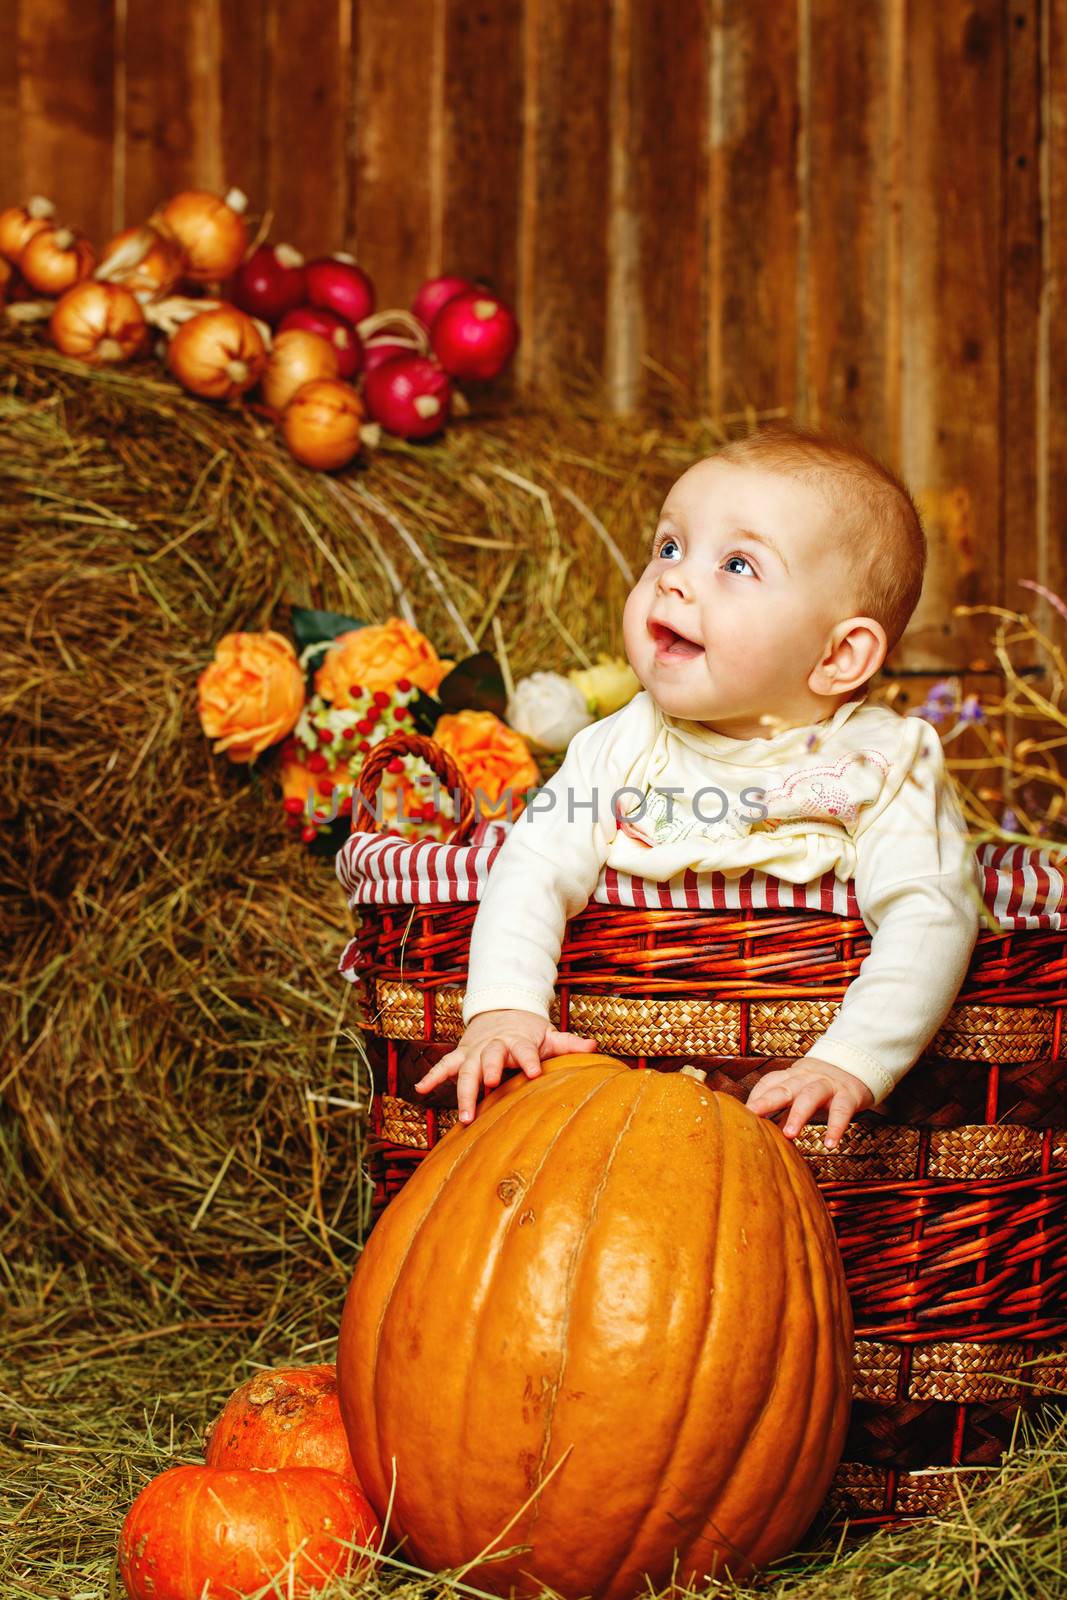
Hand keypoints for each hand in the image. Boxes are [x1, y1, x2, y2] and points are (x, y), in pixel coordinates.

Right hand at [412, 1009, 597, 1124]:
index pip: (524, 1049)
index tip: (534, 1073)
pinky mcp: (461, 1055)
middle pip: (489, 1058)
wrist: (502, 1013)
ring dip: (462, 1090)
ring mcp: (474, 1050)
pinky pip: (444, 1066)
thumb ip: (569, 1044)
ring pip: (465, 1069)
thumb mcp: (549, 1036)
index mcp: (518, 1041)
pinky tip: (420, 1091)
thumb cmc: (529, 1033)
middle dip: (488, 1072)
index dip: (529, 1060)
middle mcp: (493, 1045)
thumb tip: (594, 1048)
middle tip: (489, 1088)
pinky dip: (432, 1077)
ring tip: (462, 1114)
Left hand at [744, 1057, 874, 1149]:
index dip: (757, 1095)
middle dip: (768, 1100)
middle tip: (752, 1115)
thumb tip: (761, 1129)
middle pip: (785, 1087)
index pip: (770, 1082)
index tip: (743, 1113)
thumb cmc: (822, 1086)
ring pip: (810, 1096)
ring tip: (789, 1135)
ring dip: (799, 1115)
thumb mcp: (801, 1093)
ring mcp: (828, 1085)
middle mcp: (807, 1078)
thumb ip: (784, 1110)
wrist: (857, 1065)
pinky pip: (841, 1110)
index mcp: (793, 1077)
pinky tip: (830, 1144)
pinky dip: (836, 1127)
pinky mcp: (848, 1095)